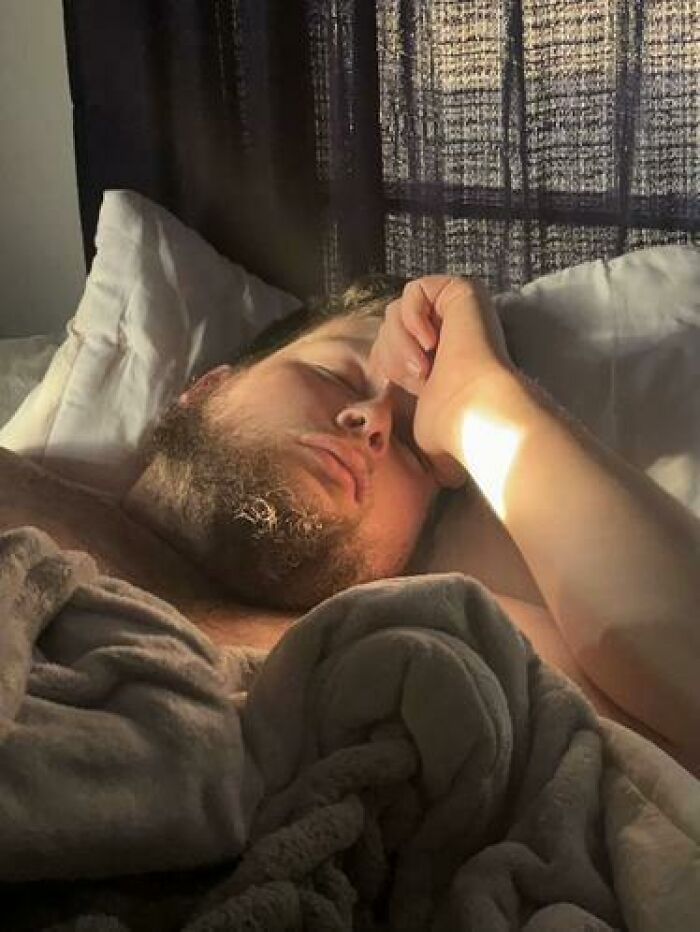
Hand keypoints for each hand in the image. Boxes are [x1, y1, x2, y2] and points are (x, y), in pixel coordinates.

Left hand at [368, 275, 514, 486]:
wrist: (473, 410)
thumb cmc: (447, 418)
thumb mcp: (407, 400)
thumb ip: (392, 378)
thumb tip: (366, 387)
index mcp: (436, 352)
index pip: (386, 344)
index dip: (388, 363)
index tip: (412, 386)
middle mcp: (448, 327)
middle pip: (388, 325)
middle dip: (394, 353)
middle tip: (420, 376)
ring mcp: (455, 307)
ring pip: (396, 310)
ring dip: (401, 341)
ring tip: (424, 365)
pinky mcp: (461, 289)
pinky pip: (414, 291)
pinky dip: (413, 317)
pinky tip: (431, 342)